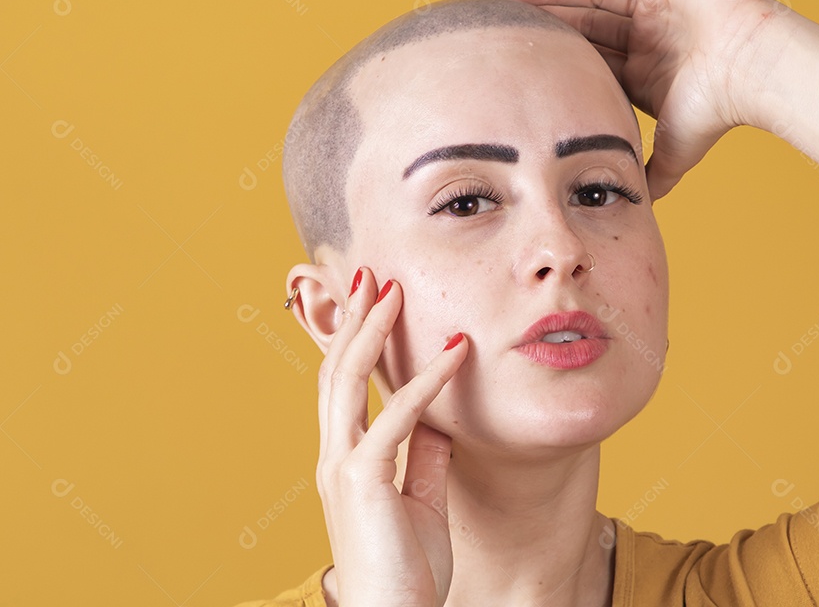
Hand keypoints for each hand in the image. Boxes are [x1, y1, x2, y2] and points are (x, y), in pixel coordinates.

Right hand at [316, 269, 466, 606]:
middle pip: (336, 370)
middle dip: (352, 319)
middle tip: (371, 275)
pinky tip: (455, 353)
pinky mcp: (364, 479)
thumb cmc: (407, 571)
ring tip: (391, 289)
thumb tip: (437, 420)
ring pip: (348, 380)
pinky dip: (427, 380)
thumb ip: (423, 459)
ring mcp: (343, 466)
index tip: (371, 301)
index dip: (355, 341)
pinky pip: (398, 417)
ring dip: (372, 330)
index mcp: (345, 460)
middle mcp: (334, 456)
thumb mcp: (419, 503)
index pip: (343, 386)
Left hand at [502, 0, 799, 199]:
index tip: (512, 63)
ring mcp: (652, 0)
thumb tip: (637, 208)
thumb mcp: (674, 152)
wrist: (751, 74)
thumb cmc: (717, 111)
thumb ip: (652, 175)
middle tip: (496, 25)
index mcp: (643, 68)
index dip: (550, 58)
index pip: (586, 57)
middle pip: (580, 22)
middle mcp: (645, 31)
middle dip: (541, 24)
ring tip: (508, 0)